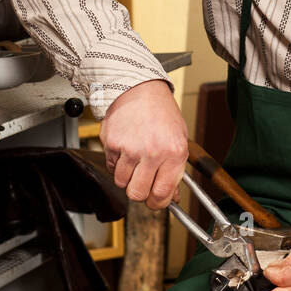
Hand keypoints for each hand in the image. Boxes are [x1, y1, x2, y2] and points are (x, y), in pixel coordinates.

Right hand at [98, 79, 187, 209]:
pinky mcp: (112, 142)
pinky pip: (111, 166)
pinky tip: (125, 148)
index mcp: (174, 152)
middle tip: (143, 182)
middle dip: (140, 192)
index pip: (162, 194)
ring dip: (127, 176)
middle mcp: (152, 152)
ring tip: (135, 159)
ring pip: (121, 182)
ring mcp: (129, 148)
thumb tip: (172, 196)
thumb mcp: (179, 138)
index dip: (158, 203)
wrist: (139, 87)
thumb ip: (176, 169)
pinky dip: (116, 163)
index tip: (156, 201)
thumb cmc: (161, 111)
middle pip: (137, 194)